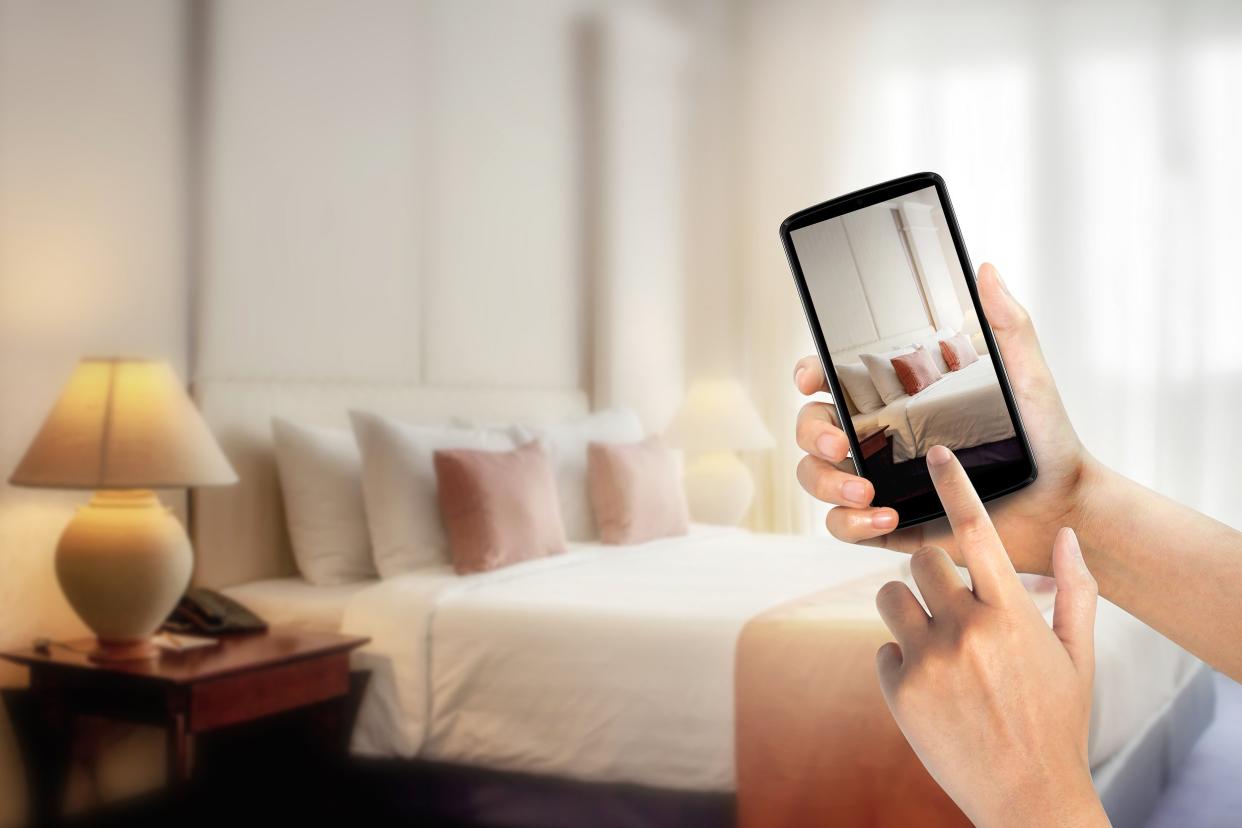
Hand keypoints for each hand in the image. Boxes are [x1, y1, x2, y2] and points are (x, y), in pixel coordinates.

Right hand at [794, 262, 1092, 574]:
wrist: (1062, 506)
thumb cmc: (1045, 440)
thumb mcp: (1026, 376)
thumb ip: (1007, 323)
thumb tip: (985, 269)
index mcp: (898, 398)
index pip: (833, 379)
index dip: (809, 374)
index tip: (811, 378)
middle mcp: (878, 437)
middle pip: (812, 427)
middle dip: (812, 432)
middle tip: (840, 441)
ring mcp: (878, 481)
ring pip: (815, 477)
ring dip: (826, 482)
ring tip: (865, 490)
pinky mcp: (886, 525)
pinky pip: (841, 525)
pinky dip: (850, 522)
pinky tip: (884, 517)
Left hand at [875, 445, 1107, 826]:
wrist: (1027, 795)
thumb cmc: (1057, 720)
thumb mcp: (1077, 654)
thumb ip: (1073, 589)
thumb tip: (1068, 535)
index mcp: (1010, 614)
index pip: (975, 532)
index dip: (954, 486)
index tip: (935, 453)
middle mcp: (964, 631)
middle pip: (920, 561)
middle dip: (932, 575)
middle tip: (952, 603)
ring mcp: (927, 661)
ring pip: (889, 597)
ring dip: (908, 610)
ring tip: (939, 644)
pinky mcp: (898, 692)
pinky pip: (883, 650)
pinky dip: (903, 662)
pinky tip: (935, 689)